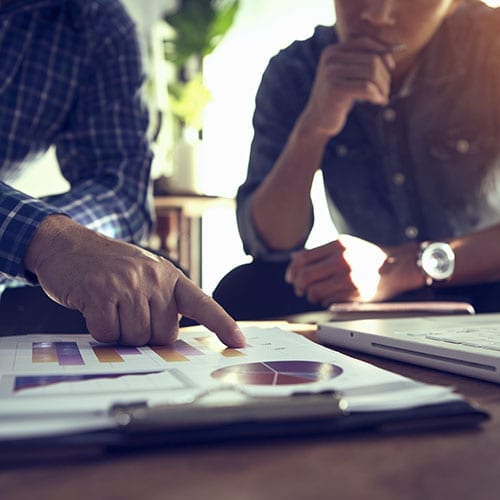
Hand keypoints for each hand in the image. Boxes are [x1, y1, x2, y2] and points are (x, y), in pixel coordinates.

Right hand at [24, 216, 245, 346]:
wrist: (68, 243)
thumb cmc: (109, 265)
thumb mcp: (145, 273)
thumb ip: (162, 300)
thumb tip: (170, 338)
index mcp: (169, 276)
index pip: (203, 303)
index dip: (223, 324)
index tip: (240, 343)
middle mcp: (154, 278)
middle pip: (163, 335)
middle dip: (146, 335)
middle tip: (127, 314)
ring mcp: (128, 284)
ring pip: (135, 338)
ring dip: (120, 332)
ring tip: (110, 307)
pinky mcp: (101, 293)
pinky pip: (107, 334)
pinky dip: (99, 330)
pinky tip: (94, 309)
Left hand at [285, 235, 423, 306]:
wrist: (396, 267)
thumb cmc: (367, 256)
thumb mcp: (345, 246)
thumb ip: (321, 252)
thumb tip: (294, 259)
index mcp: (338, 245)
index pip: (303, 258)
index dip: (293, 270)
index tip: (290, 277)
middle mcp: (343, 259)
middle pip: (305, 276)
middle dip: (298, 285)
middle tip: (299, 289)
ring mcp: (349, 277)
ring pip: (314, 291)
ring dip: (310, 295)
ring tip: (314, 294)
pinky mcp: (355, 293)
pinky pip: (328, 300)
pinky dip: (323, 301)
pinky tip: (328, 298)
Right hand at [298, 36, 395, 137]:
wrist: (318, 120)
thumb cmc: (338, 98)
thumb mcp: (347, 75)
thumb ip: (361, 61)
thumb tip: (394, 50)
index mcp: (333, 51)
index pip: (364, 42)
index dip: (383, 52)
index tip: (391, 67)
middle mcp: (331, 59)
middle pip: (371, 59)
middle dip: (384, 76)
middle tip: (386, 90)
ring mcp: (331, 73)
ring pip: (371, 72)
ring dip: (382, 86)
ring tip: (383, 97)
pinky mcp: (335, 89)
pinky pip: (366, 87)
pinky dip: (376, 95)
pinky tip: (379, 102)